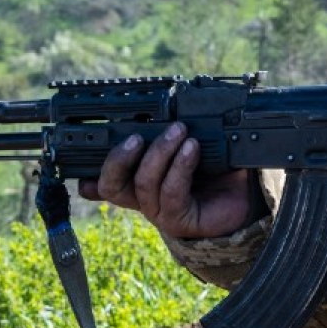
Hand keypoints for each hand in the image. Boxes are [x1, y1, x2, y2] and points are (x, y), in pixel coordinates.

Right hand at [77, 123, 256, 239]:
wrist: (245, 196)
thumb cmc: (214, 168)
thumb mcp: (187, 145)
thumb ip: (168, 131)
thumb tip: (157, 108)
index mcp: (138, 181)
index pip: (104, 180)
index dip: (88, 175)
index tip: (82, 163)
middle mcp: (143, 198)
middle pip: (111, 185)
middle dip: (118, 158)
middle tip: (135, 136)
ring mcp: (159, 211)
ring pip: (143, 182)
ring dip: (159, 152)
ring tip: (179, 131)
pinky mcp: (179, 219)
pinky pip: (171, 192)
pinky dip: (180, 166)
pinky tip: (191, 149)